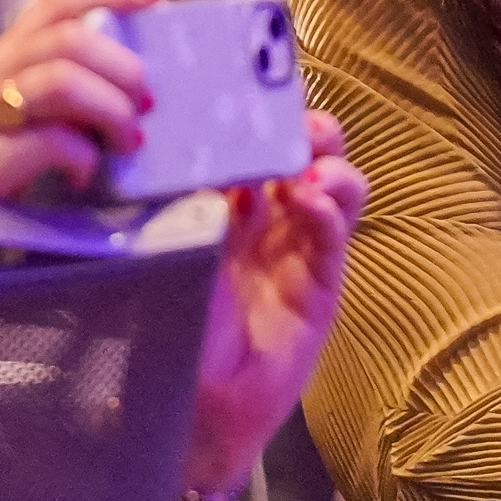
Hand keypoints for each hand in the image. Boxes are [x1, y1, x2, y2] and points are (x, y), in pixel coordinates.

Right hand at [0, 0, 162, 198]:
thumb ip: (46, 111)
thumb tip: (118, 114)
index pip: (52, 3)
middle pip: (69, 39)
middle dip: (123, 66)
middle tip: (146, 103)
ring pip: (62, 77)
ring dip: (110, 107)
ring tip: (126, 139)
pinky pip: (50, 141)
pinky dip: (82, 157)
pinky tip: (84, 177)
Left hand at [183, 113, 368, 500]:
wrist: (194, 404)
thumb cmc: (171, 326)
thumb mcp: (167, 252)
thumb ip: (182, 204)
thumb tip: (184, 148)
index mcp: (223, 202)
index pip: (252, 144)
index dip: (260, 118)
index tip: (255, 95)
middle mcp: (266, 218)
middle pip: (304, 154)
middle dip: (307, 130)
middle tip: (299, 124)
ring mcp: (298, 248)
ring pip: (333, 187)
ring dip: (328, 166)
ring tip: (310, 169)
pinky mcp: (322, 282)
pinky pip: (332, 237)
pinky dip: (329, 211)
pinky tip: (312, 203)